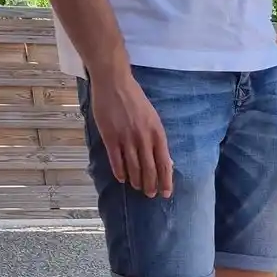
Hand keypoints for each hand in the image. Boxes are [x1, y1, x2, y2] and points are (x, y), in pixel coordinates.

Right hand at [87, 66, 172, 197]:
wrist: (114, 82)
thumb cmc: (135, 99)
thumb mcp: (153, 118)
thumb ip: (157, 139)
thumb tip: (165, 160)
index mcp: (157, 134)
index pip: (164, 164)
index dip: (166, 181)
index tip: (166, 193)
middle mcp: (144, 138)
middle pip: (149, 169)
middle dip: (150, 185)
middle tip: (150, 194)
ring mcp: (126, 138)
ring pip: (133, 168)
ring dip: (136, 181)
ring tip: (137, 187)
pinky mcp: (110, 136)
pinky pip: (116, 160)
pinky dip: (120, 172)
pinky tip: (122, 178)